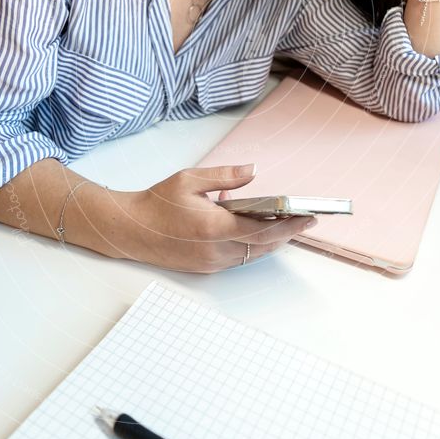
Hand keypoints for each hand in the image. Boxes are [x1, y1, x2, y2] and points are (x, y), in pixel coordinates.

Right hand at [118, 165, 316, 272]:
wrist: (131, 230)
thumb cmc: (158, 203)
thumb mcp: (190, 179)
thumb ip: (225, 176)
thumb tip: (254, 170)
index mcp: (213, 227)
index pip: (262, 230)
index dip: (289, 226)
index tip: (308, 218)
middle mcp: (215, 250)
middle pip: (263, 246)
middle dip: (287, 234)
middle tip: (305, 221)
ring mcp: (211, 263)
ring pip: (252, 255)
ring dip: (270, 241)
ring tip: (286, 224)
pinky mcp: (205, 268)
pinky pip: (238, 258)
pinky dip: (251, 245)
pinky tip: (252, 228)